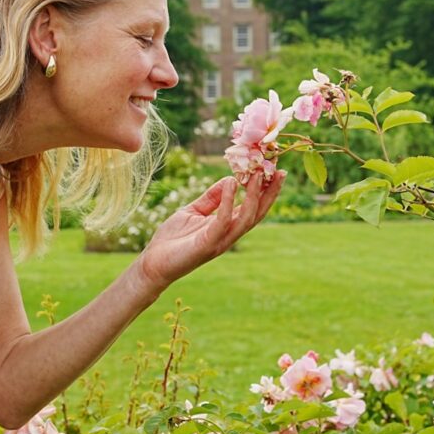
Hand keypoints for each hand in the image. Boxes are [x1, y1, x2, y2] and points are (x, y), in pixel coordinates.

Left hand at [134, 171, 285, 290]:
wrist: (153, 262)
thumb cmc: (172, 239)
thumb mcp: (193, 211)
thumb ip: (211, 198)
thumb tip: (229, 179)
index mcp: (227, 226)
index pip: (253, 207)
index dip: (266, 191)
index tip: (274, 170)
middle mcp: (228, 234)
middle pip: (257, 213)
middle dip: (270, 193)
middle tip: (280, 172)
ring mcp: (220, 241)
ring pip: (246, 218)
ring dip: (254, 196)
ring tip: (258, 174)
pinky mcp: (207, 244)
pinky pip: (222, 221)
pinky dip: (227, 202)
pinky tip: (230, 184)